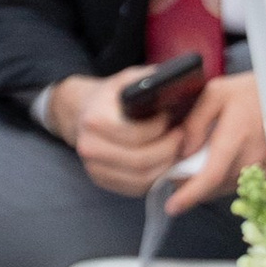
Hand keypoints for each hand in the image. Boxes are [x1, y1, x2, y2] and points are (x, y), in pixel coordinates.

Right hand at [52, 68, 209, 198]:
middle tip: (182, 137)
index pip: (136, 135)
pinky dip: (156, 177)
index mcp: (95, 120)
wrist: (83, 113)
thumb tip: (177, 84)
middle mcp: (89, 147)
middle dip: (168, 150)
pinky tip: (164, 161)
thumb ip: (148, 79)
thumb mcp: (127, 79)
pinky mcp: (102, 181)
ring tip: (177, 149)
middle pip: (140, 161)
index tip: (172, 119)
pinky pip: (136, 188)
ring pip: (141, 178)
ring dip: (165, 166)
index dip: (161, 130)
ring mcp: (94, 168)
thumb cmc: (111, 96)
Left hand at [161, 68, 265, 217]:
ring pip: (226, 187)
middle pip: (214, 186)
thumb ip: (195, 122)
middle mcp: (251, 157)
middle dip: (192, 184)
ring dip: (209, 182)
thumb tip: (184, 150)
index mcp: (236, 137)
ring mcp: (262, 168)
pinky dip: (225, 178)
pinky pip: (240, 183)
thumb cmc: (250, 92)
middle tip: (179, 169)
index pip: (211, 175)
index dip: (191, 194)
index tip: (173, 206)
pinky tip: (222, 161)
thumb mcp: (216, 93)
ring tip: (201, 161)